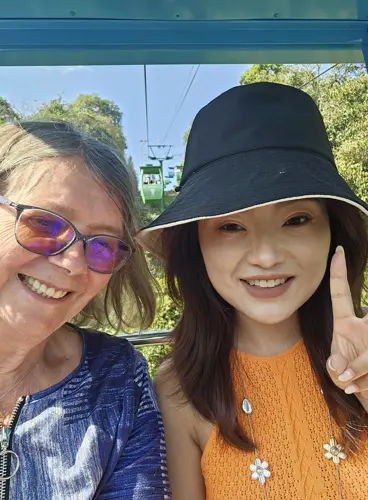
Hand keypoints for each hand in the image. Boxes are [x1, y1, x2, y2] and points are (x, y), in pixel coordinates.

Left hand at [326, 246, 367, 409]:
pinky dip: (360, 379)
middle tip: (360, 333)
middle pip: (366, 314)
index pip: (340, 293)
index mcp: (346, 323)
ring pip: (366, 351)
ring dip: (358, 368)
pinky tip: (352, 387)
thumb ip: (338, 367)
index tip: (337, 250)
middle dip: (361, 330)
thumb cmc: (352, 379)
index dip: (337, 272)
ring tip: (346, 380)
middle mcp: (363, 326)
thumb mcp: (339, 372)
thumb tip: (340, 367)